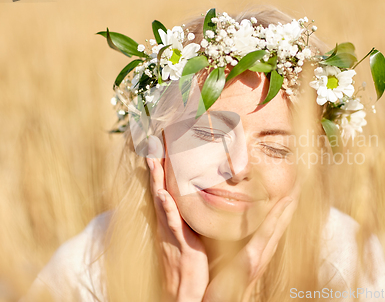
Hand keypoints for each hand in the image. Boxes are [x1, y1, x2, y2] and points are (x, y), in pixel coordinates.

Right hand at [146, 135, 208, 301]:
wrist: (184, 288)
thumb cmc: (188, 260)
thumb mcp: (187, 232)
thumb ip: (185, 215)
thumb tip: (184, 198)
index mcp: (171, 216)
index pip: (165, 185)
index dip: (162, 166)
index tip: (161, 144)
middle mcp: (167, 220)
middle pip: (159, 187)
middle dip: (156, 165)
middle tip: (153, 141)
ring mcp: (170, 230)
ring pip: (162, 200)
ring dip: (157, 180)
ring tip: (153, 160)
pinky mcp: (179, 241)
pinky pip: (172, 222)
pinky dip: (167, 208)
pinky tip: (163, 194)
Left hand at [202, 187, 297, 301]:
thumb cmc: (218, 287)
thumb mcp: (225, 261)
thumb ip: (227, 246)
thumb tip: (223, 229)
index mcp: (257, 253)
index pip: (272, 226)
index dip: (281, 209)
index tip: (287, 190)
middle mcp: (263, 254)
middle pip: (280, 224)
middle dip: (290, 205)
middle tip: (298, 183)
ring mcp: (259, 257)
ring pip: (277, 226)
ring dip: (288, 207)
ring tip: (296, 188)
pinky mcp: (251, 261)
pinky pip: (266, 234)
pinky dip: (276, 217)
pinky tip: (284, 203)